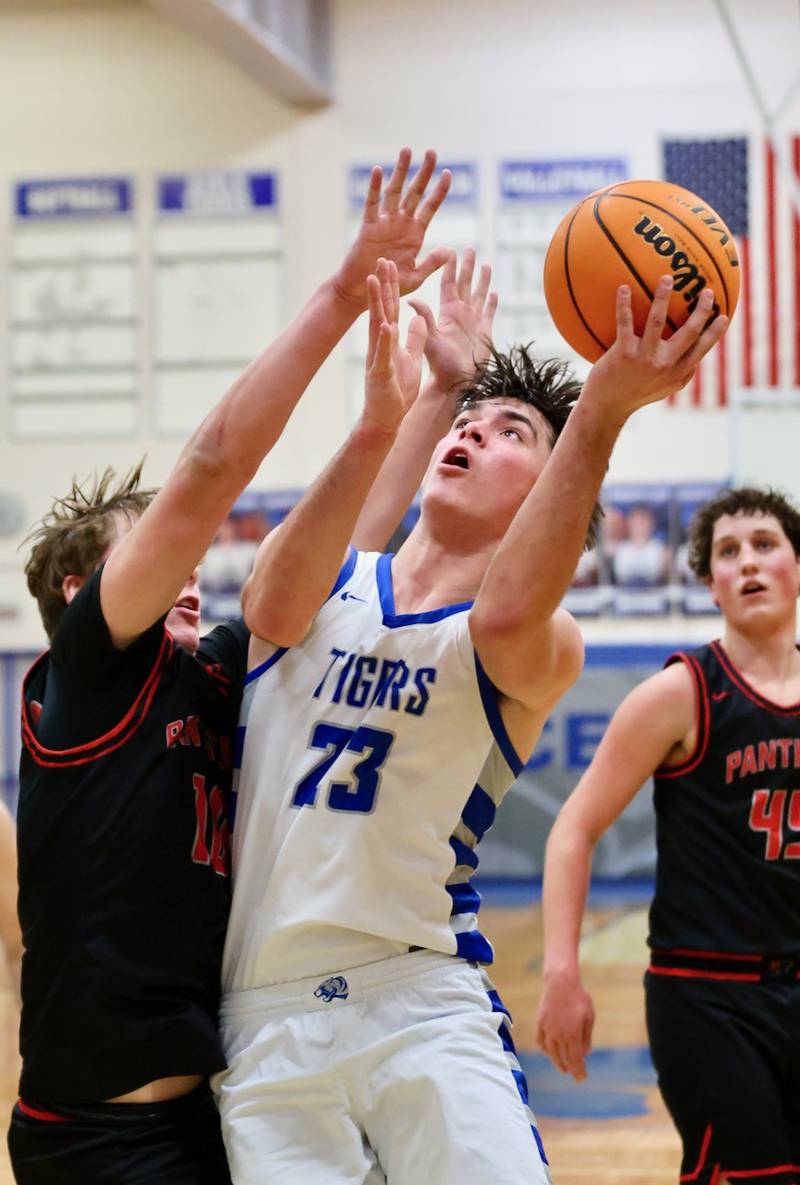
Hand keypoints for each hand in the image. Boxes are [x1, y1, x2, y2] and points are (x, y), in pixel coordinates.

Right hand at [333, 148, 451, 311]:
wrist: (365, 292)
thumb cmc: (390, 286)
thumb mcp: (415, 276)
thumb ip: (431, 264)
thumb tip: (449, 250)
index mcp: (416, 234)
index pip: (430, 207)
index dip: (439, 191)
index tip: (448, 173)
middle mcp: (401, 223)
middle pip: (415, 192)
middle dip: (424, 173)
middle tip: (432, 152)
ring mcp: (385, 222)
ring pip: (394, 191)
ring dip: (400, 171)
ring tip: (407, 151)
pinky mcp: (368, 226)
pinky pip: (371, 204)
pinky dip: (373, 187)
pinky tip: (377, 171)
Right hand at [363, 259, 426, 434]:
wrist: (386, 418)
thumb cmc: (396, 391)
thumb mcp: (411, 359)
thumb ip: (415, 338)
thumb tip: (419, 318)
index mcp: (389, 341)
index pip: (390, 309)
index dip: (391, 287)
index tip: (391, 265)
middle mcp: (380, 345)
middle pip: (382, 310)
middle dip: (382, 285)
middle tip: (382, 260)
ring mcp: (379, 358)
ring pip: (377, 326)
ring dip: (376, 303)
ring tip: (375, 281)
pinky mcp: (380, 374)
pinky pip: (383, 355)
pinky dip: (385, 340)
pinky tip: (386, 325)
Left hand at [409, 248, 497, 390]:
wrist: (455, 383)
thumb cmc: (440, 364)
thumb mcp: (431, 338)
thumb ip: (424, 318)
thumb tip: (410, 299)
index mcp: (447, 312)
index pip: (449, 284)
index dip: (450, 268)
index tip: (450, 251)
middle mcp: (460, 314)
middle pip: (465, 284)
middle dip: (467, 267)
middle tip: (470, 248)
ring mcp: (473, 323)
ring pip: (478, 295)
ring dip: (482, 280)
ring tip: (485, 264)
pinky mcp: (484, 333)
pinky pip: (489, 314)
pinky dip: (492, 304)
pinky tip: (495, 294)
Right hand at [535, 974, 594, 1081]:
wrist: (560, 982)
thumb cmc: (578, 998)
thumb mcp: (589, 1016)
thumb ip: (587, 1037)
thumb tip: (586, 1053)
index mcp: (572, 1035)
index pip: (576, 1059)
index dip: (579, 1071)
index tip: (582, 1078)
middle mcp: (558, 1035)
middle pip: (563, 1059)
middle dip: (570, 1069)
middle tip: (575, 1076)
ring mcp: (547, 1029)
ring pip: (550, 1052)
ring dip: (557, 1062)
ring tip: (563, 1068)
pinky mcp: (540, 1023)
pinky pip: (540, 1041)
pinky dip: (544, 1049)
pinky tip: (548, 1052)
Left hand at [582, 277, 728, 420]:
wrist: (606, 407)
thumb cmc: (635, 395)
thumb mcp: (664, 389)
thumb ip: (681, 374)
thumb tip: (698, 358)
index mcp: (678, 373)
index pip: (702, 349)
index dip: (715, 332)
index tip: (724, 315)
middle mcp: (664, 365)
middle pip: (689, 332)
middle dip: (701, 310)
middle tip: (706, 291)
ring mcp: (644, 358)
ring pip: (657, 321)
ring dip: (663, 297)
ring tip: (667, 278)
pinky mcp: (623, 353)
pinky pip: (625, 323)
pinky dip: (624, 304)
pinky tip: (623, 287)